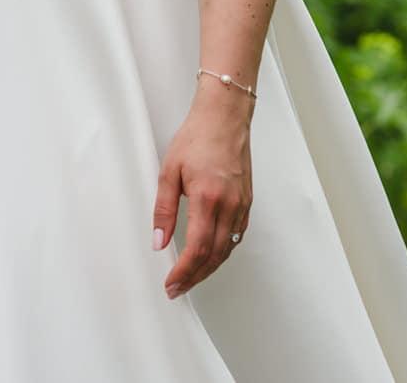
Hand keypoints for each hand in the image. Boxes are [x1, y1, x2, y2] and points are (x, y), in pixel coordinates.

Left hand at [151, 81, 253, 297]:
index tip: (171, 283)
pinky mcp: (247, 201)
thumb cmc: (196, 138)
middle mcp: (229, 205)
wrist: (224, 117)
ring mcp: (241, 204)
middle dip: (195, 277)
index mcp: (207, 198)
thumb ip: (163, 209)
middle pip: (214, 255)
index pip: (197, 248)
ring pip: (228, 248)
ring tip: (191, 278)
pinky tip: (211, 255)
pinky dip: (224, 252)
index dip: (184, 272)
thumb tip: (158, 240)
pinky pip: (237, 235)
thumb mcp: (169, 171)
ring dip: (209, 268)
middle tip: (177, 289)